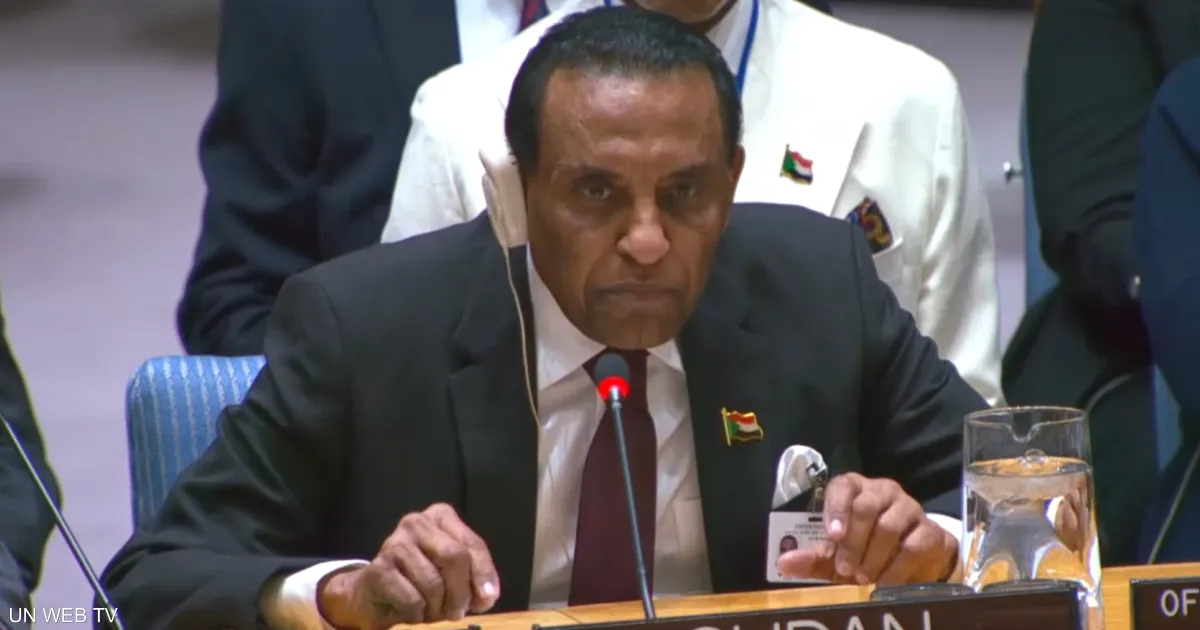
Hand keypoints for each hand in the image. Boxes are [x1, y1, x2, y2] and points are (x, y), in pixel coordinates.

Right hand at [317, 503, 499, 629]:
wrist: (372, 594)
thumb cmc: (418, 581)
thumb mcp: (452, 576)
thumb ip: (473, 579)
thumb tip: (486, 596)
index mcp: (440, 517)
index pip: (472, 544)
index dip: (484, 574)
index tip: (487, 598)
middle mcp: (417, 522)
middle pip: (454, 557)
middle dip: (461, 593)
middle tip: (457, 612)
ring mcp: (395, 543)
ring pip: (434, 583)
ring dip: (437, 608)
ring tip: (430, 610)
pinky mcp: (379, 568)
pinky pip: (413, 599)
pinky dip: (417, 614)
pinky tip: (410, 610)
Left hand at [777, 473, 955, 585]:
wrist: (913, 562)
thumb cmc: (866, 551)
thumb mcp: (837, 555)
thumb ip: (813, 558)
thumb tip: (784, 563)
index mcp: (855, 490)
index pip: (843, 487)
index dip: (836, 509)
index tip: (832, 536)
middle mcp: (882, 491)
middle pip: (866, 507)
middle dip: (853, 542)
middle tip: (845, 570)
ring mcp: (909, 508)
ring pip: (889, 525)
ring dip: (873, 556)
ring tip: (863, 579)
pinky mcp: (929, 529)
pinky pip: (913, 545)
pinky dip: (896, 568)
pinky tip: (885, 583)